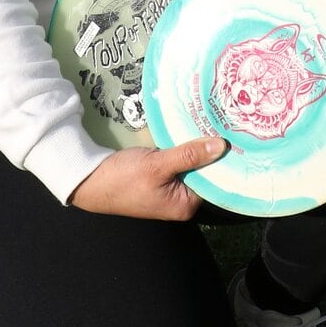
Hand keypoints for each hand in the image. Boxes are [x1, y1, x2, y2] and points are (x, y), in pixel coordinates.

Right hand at [67, 136, 226, 219]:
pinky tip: (191, 129)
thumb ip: (189, 155)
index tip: (236, 136)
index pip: (216, 181)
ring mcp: (170, 188)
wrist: (88, 180)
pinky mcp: (160, 177)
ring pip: (192, 164)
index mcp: (185, 205)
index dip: (225, 160)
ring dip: (197, 146)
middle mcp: (181, 200)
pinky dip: (184, 147)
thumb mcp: (158, 165)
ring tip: (212, 121)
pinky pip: (179, 161)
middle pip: (205, 172)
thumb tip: (222, 146)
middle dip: (212, 150)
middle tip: (225, 122)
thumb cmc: (122, 179)